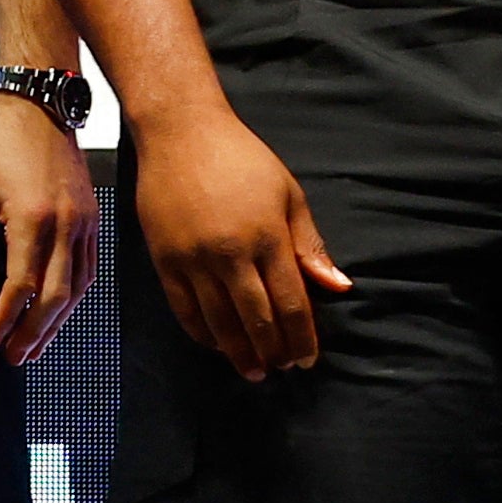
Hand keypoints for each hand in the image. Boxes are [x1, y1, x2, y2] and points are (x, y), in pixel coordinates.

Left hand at [0, 91, 99, 364]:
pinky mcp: (92, 218)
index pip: (21, 285)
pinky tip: (60, 312)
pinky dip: (74, 297)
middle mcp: (66, 225)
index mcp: (34, 218)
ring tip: (35, 346)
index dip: (5, 319)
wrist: (39, 105)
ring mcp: (85, 223)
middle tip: (14, 357)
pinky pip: (88, 269)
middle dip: (33, 332)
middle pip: (54, 295)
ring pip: (76, 288)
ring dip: (56, 322)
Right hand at [132, 103, 348, 379]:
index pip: (291, 304)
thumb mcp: (288, 195)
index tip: (307, 358)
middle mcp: (230, 254)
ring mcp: (193, 259)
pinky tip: (217, 344)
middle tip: (282, 369)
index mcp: (267, 237)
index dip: (302, 338)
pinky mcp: (164, 260)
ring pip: (219, 323)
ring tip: (254, 370)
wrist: (180, 133)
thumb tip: (338, 286)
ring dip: (239, 353)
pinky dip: (202, 334)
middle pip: (257, 321)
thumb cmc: (240, 158)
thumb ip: (309, 245)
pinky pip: (184, 310)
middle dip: (274, 351)